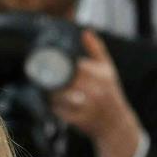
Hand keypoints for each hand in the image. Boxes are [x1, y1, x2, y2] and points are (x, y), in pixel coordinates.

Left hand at [50, 30, 142, 156]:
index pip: (76, 66)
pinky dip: (53, 106)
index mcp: (102, 77)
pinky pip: (60, 111)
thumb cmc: (110, 94)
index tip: (49, 61)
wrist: (116, 124)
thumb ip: (96, 50)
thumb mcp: (108, 71)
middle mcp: (97, 92)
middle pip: (66, 81)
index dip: (61, 63)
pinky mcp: (80, 121)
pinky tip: (51, 102)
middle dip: (52, 78)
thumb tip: (85, 31)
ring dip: (50, 92)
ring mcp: (88, 108)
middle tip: (40, 74)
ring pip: (60, 96)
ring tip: (45, 88)